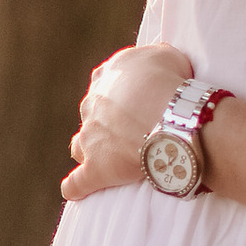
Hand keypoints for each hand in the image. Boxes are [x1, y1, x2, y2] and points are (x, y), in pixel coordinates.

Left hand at [62, 42, 191, 198]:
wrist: (168, 114)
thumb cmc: (170, 81)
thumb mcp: (165, 55)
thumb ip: (153, 59)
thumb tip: (155, 65)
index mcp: (106, 77)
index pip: (104, 83)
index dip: (120, 94)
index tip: (136, 102)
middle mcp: (91, 105)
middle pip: (92, 114)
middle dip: (107, 122)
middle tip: (133, 131)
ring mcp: (90, 138)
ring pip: (80, 145)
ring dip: (89, 150)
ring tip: (107, 158)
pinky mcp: (95, 168)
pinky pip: (77, 182)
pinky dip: (75, 186)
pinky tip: (75, 190)